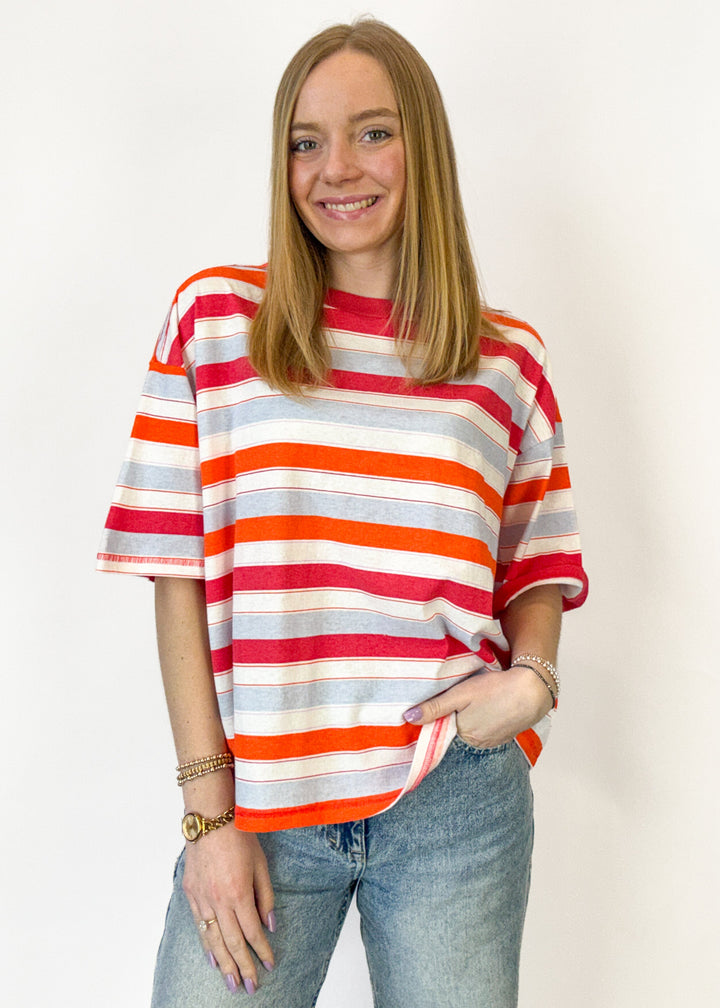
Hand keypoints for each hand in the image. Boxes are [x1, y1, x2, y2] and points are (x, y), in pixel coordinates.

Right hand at [183, 824, 274, 994]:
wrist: (210, 818)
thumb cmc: (239, 836)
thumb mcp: (261, 864)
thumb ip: (266, 897)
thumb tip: (270, 925)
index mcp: (239, 893)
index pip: (253, 932)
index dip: (262, 952)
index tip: (270, 965)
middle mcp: (219, 901)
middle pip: (232, 943)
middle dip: (243, 967)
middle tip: (250, 987)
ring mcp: (202, 898)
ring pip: (213, 939)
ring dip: (224, 963)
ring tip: (231, 982)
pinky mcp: (191, 893)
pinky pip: (199, 925)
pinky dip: (206, 944)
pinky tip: (213, 958)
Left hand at [403, 665, 552, 748]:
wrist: (532, 690)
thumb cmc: (495, 689)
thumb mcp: (460, 694)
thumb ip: (434, 707)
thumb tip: (408, 719)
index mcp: (463, 735)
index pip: (441, 731)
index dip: (438, 718)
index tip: (437, 707)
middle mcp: (477, 745)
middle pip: (456, 732)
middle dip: (454, 720)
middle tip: (460, 700)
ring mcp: (492, 743)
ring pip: (472, 732)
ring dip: (470, 721)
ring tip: (476, 703)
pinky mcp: (504, 737)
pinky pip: (486, 732)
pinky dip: (483, 722)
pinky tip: (487, 708)